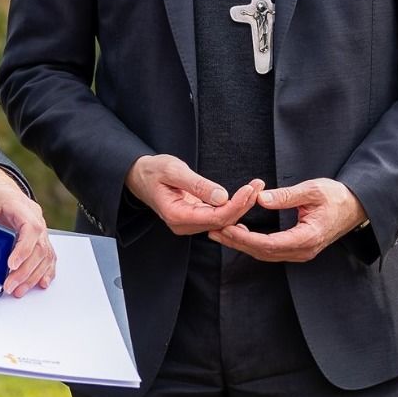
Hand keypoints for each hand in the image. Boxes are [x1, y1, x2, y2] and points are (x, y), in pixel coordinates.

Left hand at [0, 167, 54, 295]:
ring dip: (33, 275)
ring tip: (18, 289)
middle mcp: (35, 217)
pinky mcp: (38, 237)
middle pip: (40, 246)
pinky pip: (48, 255)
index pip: (30, 227)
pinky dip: (45, 270)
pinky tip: (40, 283)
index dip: (24, 248)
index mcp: (20, 205)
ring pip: (45, 254)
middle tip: (10, 285)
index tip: (11, 265)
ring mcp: (40, 227)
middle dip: (26, 270)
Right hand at [126, 154, 260, 235]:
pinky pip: (217, 217)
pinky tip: (246, 199)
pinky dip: (232, 208)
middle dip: (242, 205)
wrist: (139, 175)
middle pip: (221, 221)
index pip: (215, 217)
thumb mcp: (173, 170)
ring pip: (221, 220)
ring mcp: (188, 224)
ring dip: (240, 206)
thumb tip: (222, 196)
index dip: (236, 205)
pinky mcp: (194, 218)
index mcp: (177, 215)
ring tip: (255, 188)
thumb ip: (197, 184)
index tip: (250, 189)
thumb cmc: (153, 170)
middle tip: (258, 185)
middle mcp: (183, 225)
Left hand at [209, 178, 364, 261]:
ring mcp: (300, 252)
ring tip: (219, 233)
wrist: (355, 208)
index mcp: (307, 237)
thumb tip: (260, 198)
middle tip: (213, 230)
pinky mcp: (298, 248)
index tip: (226, 227)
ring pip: (265, 254)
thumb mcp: (313, 190)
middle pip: (262, 252)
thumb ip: (286, 196)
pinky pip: (271, 251)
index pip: (268, 244)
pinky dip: (252, 244)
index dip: (244, 238)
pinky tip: (238, 235)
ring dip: (241, 244)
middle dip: (236, 242)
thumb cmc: (337, 197)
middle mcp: (302, 250)